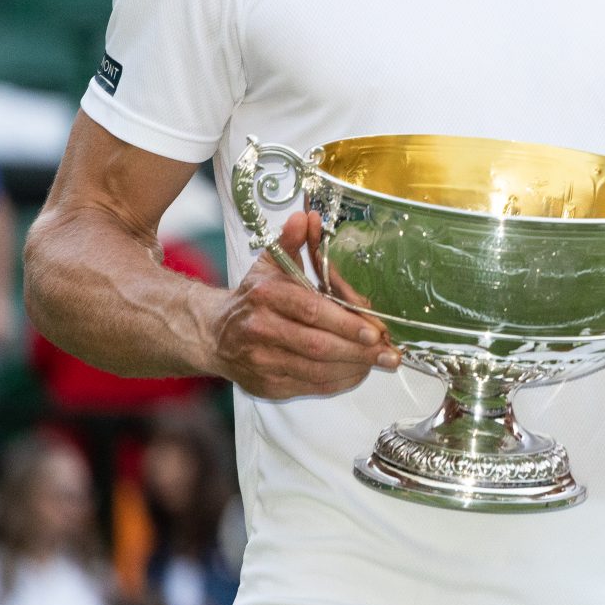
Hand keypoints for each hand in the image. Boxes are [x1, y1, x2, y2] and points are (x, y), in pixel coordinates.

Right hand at [201, 211, 397, 398]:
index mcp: (266, 296)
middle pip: (318, 345)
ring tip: (380, 360)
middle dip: (359, 350)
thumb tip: (307, 217)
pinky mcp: (267, 385)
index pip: (311, 310)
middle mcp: (261, 330)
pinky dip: (339, 381)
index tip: (375, 329)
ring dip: (354, 367)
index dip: (345, 322)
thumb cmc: (254, 297)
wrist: (215, 334)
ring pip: (317, 370)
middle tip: (389, 351)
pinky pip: (310, 386)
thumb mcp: (270, 264)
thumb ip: (292, 242)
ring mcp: (262, 361)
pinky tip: (358, 371)